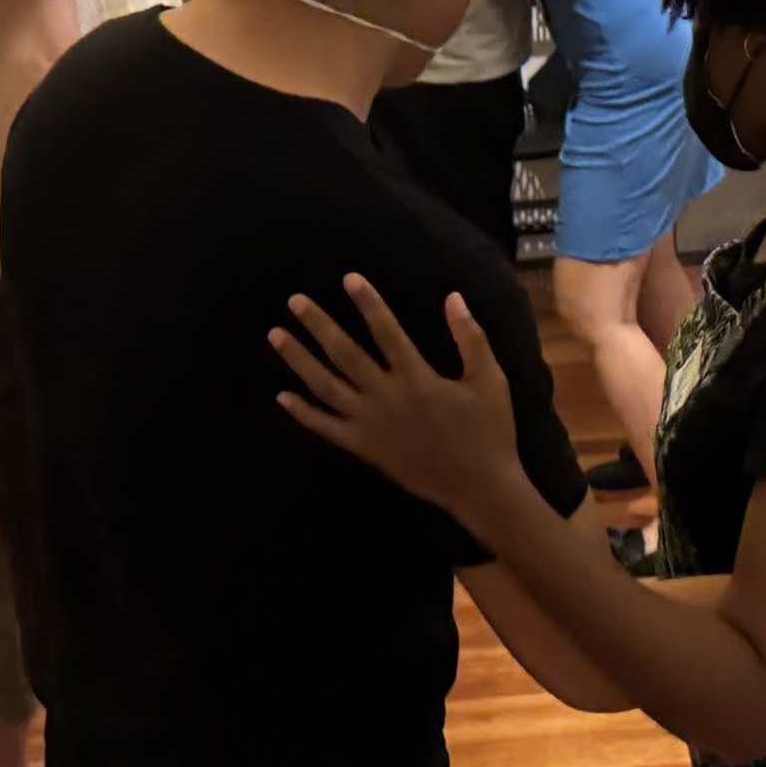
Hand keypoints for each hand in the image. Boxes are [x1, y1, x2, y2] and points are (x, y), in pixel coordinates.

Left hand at [270, 275, 525, 522]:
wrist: (479, 487)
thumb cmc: (488, 432)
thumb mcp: (489, 380)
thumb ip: (470, 337)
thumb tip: (453, 297)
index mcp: (417, 378)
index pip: (386, 331)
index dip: (368, 303)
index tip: (348, 279)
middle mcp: (386, 397)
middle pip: (344, 354)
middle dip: (318, 325)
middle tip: (294, 301)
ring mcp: (370, 424)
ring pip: (326, 387)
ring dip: (298, 360)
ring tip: (276, 336)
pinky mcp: (364, 447)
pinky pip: (326, 428)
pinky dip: (303, 413)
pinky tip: (282, 396)